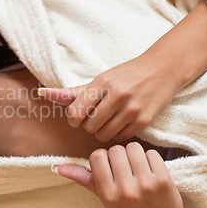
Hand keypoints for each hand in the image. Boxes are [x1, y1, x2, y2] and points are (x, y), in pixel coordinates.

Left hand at [40, 53, 179, 141]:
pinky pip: (120, 138)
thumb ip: (72, 92)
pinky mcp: (144, 120)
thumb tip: (43, 93)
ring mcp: (132, 109)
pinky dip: (117, 134)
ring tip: (108, 120)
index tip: (79, 116)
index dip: (74, 118)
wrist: (163, 70)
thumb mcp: (99, 80)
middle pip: (88, 126)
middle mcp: (117, 95)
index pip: (75, 112)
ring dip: (102, 131)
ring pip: (103, 135)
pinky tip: (121, 123)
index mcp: (102, 83)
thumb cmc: (125, 75)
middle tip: (96, 117)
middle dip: (88, 125)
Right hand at [55, 143, 190, 207]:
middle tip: (125, 167)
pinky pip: (152, 153)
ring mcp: (146, 185)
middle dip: (119, 155)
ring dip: (134, 153)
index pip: (97, 157)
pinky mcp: (164, 181)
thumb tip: (58, 167)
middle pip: (115, 150)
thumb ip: (84, 179)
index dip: (103, 158)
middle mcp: (126, 190)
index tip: (109, 167)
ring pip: (133, 148)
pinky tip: (150, 170)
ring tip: (137, 166)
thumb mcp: (104, 198)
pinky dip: (150, 158)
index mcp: (108, 194)